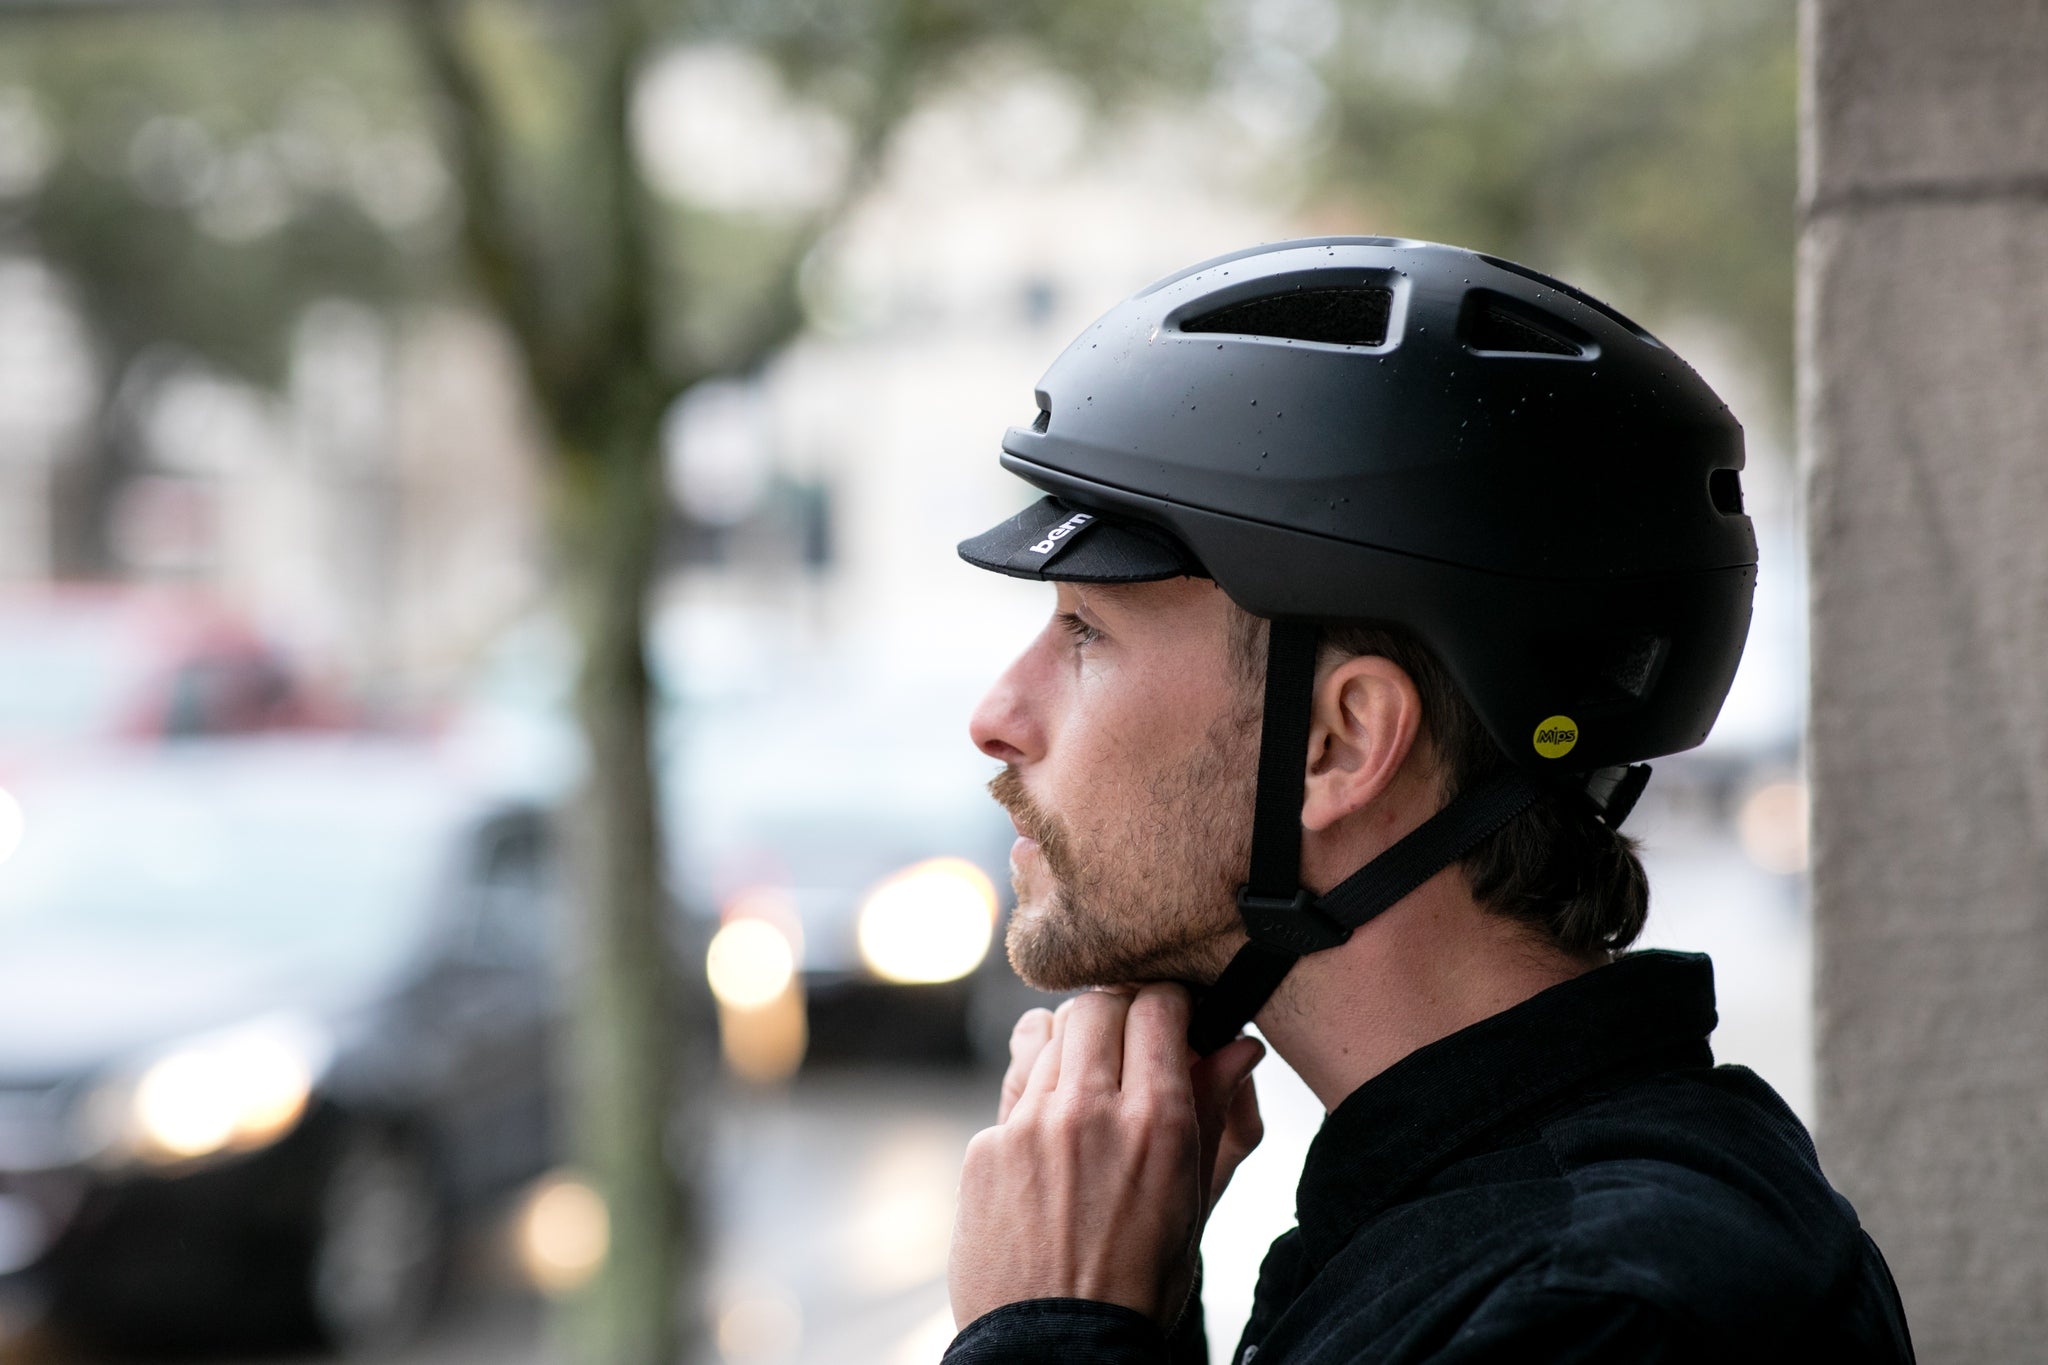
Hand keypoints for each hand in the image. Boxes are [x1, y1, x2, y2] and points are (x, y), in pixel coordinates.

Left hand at [950, 985, 1264, 1329]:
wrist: (1056, 1348)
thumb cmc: (1140, 1282)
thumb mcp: (1195, 1200)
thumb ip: (1215, 1111)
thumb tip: (1240, 1045)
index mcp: (1155, 1123)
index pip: (1157, 1004)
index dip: (1167, 1004)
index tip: (1170, 1021)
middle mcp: (1089, 1111)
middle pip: (1097, 1002)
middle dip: (1117, 1014)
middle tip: (1128, 1047)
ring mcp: (1029, 1126)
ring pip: (1047, 1032)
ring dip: (1071, 1046)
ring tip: (1085, 1086)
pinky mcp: (986, 1147)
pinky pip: (1014, 1089)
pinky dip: (1035, 1099)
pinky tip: (1049, 1142)